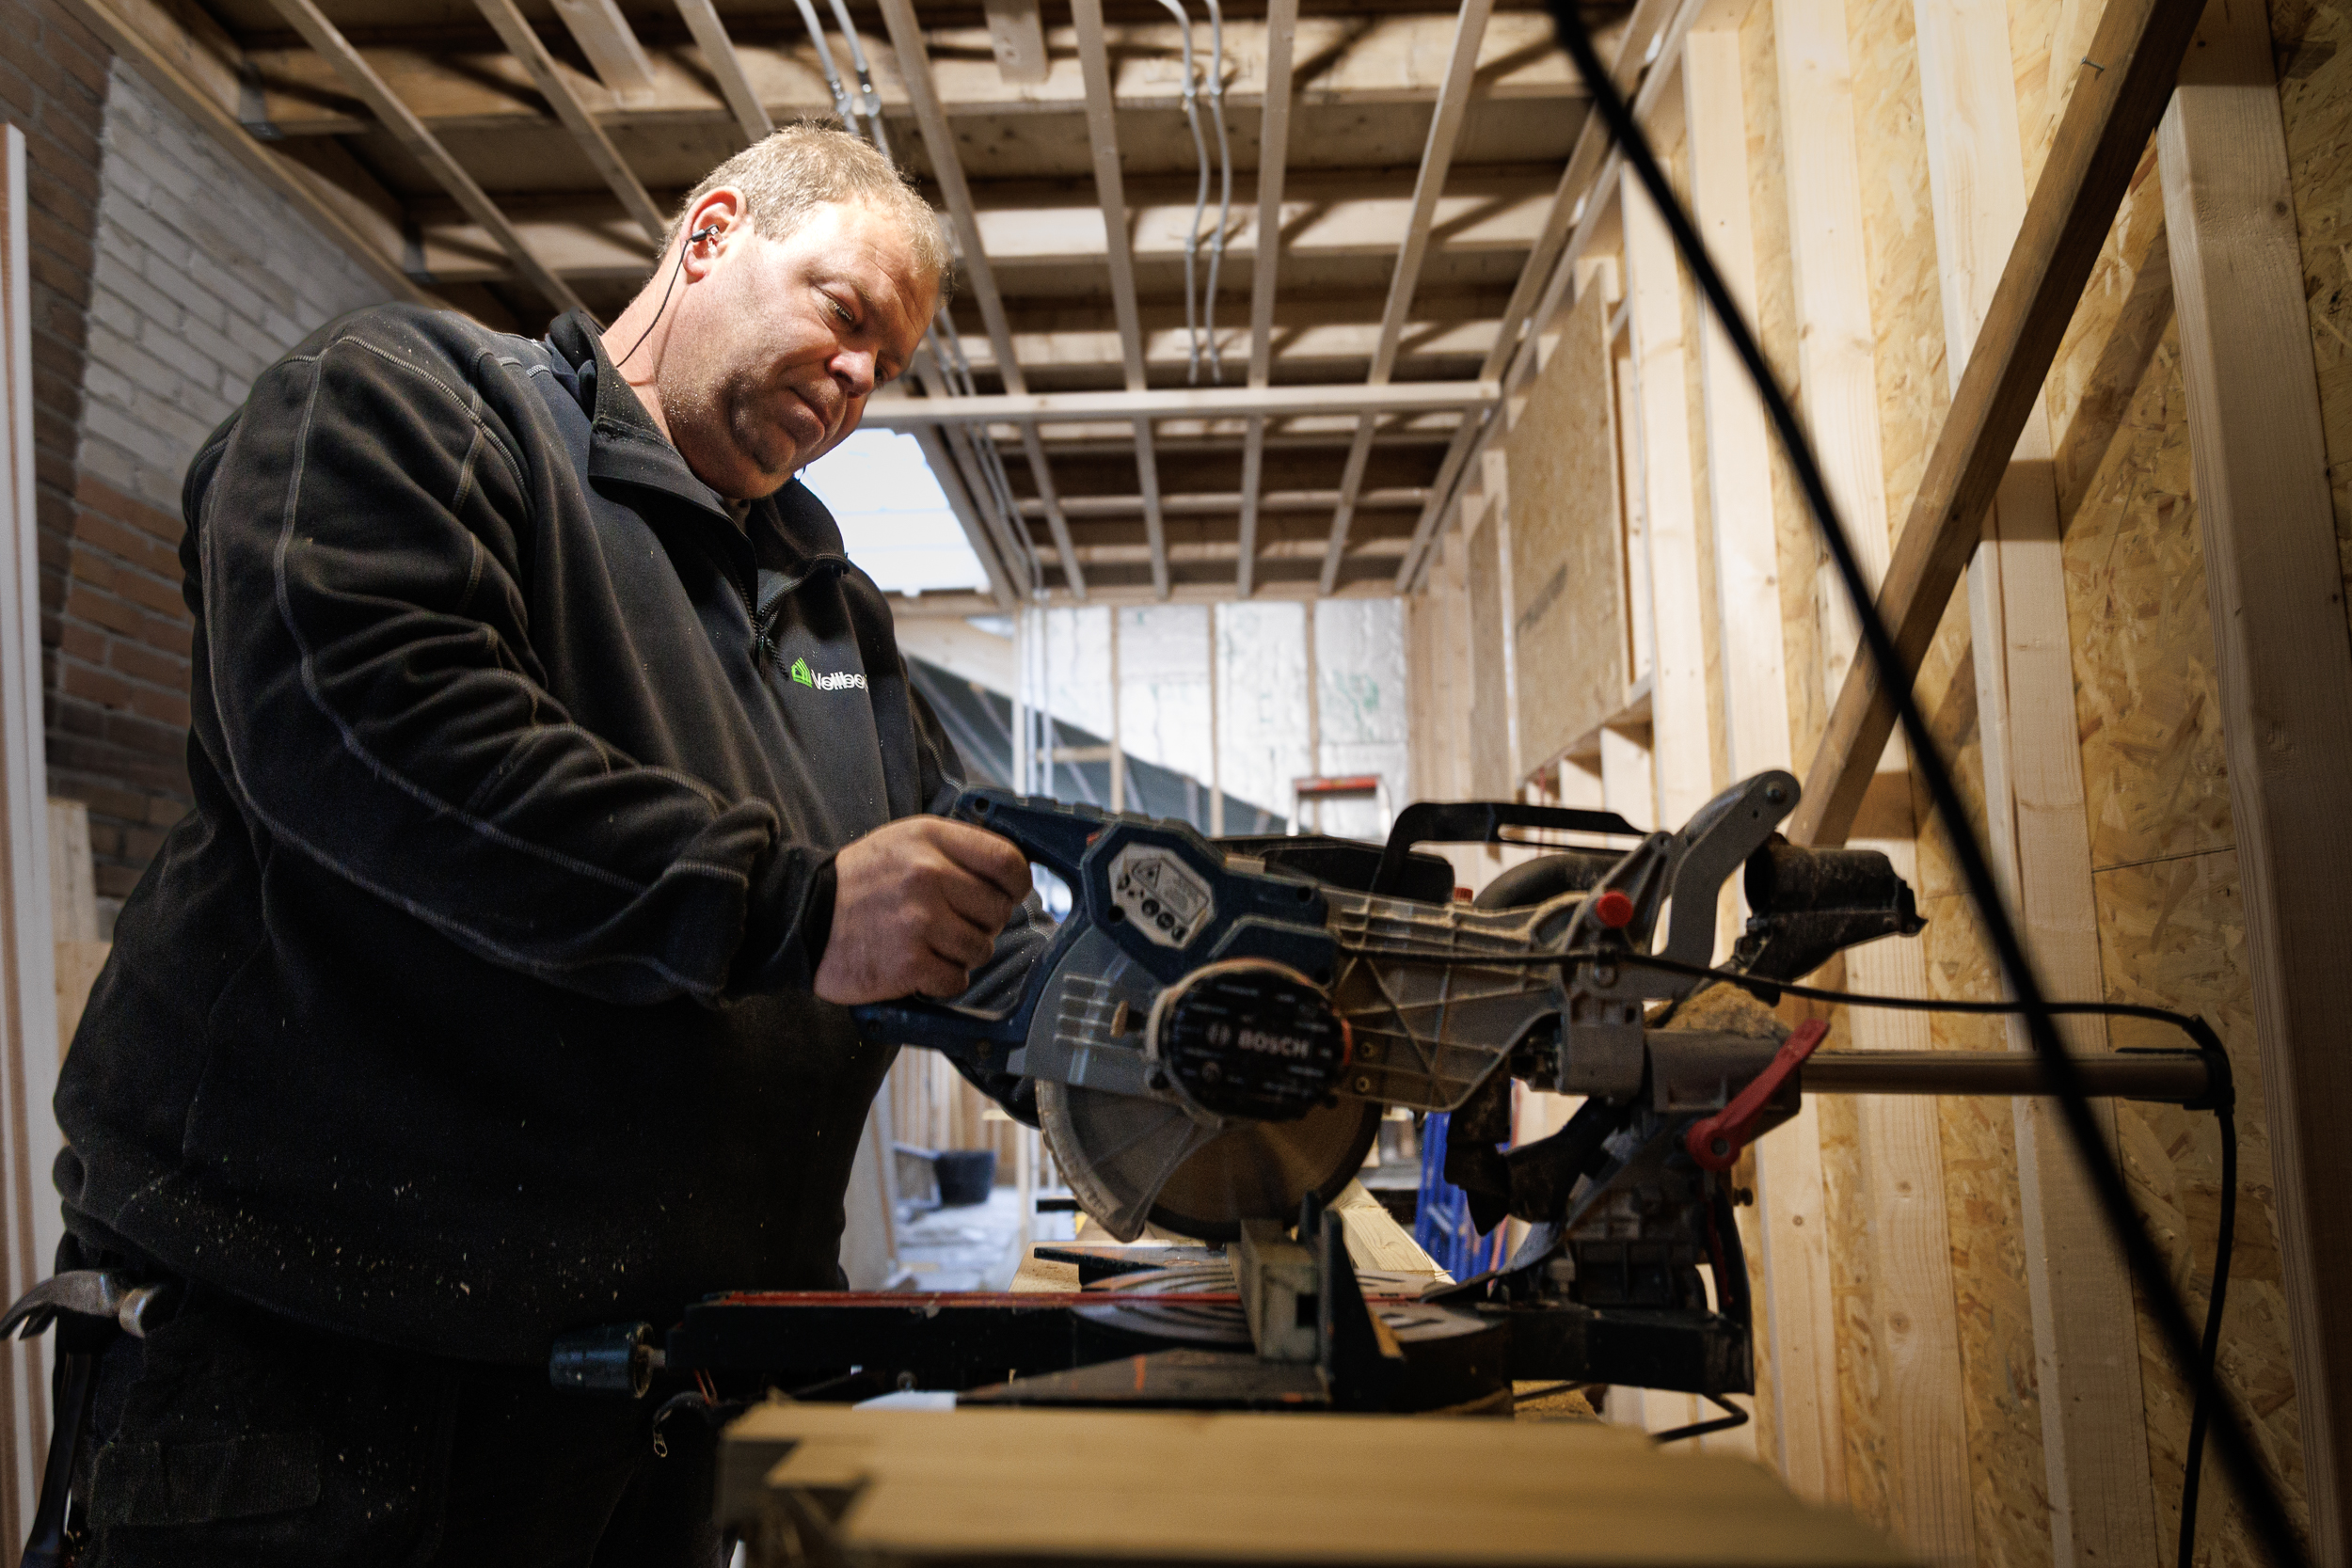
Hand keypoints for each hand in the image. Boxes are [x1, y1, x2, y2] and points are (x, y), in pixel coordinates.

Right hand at [814, 816, 1032, 1004]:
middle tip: (955, 923)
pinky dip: (942, 980)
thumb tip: (1008, 871)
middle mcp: (928, 875)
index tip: (1011, 893)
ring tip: (932, 944)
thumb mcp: (906, 841)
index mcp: (931, 839)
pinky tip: (920, 965)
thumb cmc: (859, 882)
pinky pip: (956, 980)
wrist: (803, 915)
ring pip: (981, 949)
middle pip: (999, 911)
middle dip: (983, 923)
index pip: (1007, 861)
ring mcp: (919, 920)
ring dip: (962, 954)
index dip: (1017, 883)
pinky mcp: (909, 962)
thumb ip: (955, 849)